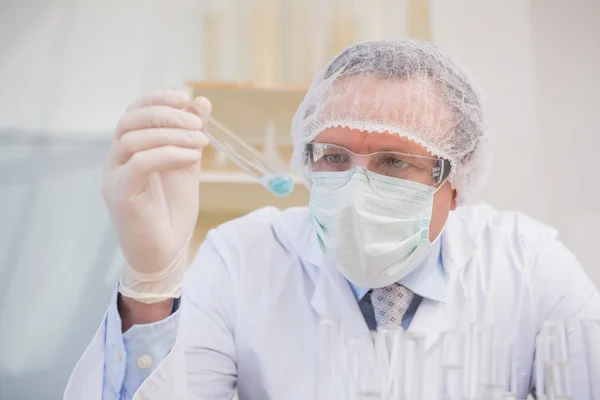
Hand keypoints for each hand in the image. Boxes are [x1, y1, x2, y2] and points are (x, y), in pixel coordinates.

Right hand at [102, 90, 210, 302]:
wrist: (165, 254)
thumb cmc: (172, 212)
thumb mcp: (187, 166)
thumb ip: (190, 137)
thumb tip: (201, 102)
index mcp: (130, 151)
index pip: (134, 112)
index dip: (158, 99)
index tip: (186, 99)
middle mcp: (116, 161)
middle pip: (130, 121)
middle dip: (166, 115)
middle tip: (196, 123)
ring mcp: (114, 177)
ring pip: (132, 139)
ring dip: (171, 134)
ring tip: (200, 141)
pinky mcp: (120, 194)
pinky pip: (139, 163)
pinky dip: (168, 154)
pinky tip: (192, 156)